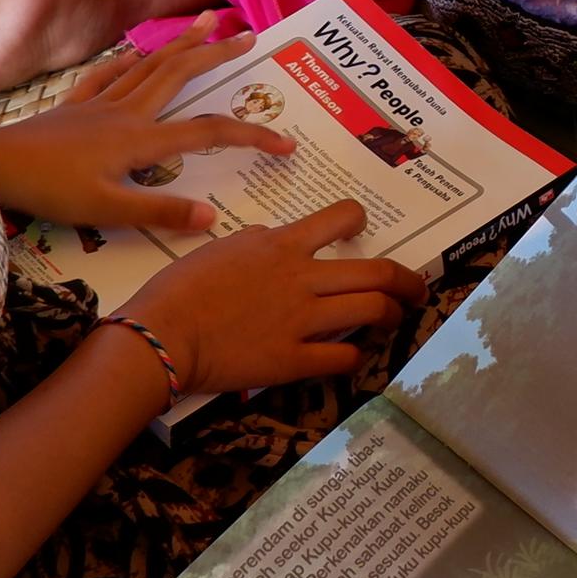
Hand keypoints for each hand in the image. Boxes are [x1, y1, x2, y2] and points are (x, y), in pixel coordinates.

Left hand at [0, 30, 287, 230]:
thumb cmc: (50, 191)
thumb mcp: (107, 211)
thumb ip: (160, 212)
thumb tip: (214, 216)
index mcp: (140, 139)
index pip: (208, 133)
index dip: (251, 136)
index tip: (286, 145)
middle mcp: (127, 113)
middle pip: (180, 75)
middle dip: (217, 54)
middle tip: (249, 35)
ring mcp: (99, 105)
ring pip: (149, 66)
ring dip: (181, 44)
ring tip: (205, 21)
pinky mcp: (73, 106)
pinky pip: (106, 76)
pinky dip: (125, 61)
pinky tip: (134, 52)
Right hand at [123, 199, 424, 394]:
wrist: (161, 335)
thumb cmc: (178, 289)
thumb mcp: (221, 247)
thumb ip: (257, 244)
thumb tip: (274, 243)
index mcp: (281, 246)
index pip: (340, 218)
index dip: (360, 221)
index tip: (362, 231)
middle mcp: (301, 278)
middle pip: (377, 271)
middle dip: (406, 280)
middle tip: (415, 289)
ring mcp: (301, 320)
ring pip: (371, 310)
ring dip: (392, 315)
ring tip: (394, 320)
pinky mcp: (292, 360)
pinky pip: (342, 356)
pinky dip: (356, 355)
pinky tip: (354, 356)